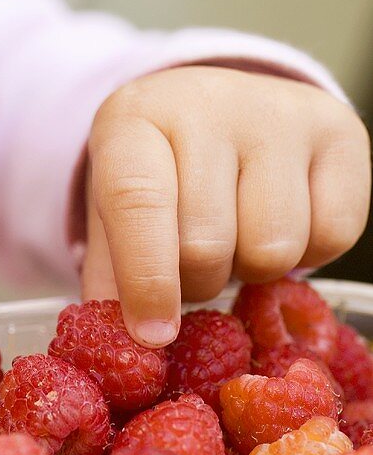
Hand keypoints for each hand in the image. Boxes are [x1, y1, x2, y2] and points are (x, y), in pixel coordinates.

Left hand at [83, 67, 370, 346]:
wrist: (222, 112)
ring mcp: (280, 113)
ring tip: (237, 237)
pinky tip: (283, 223)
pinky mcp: (341, 132)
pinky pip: (332, 237)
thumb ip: (113, 280)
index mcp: (134, 120)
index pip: (138, 202)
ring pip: (272, 248)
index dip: (146, 279)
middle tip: (193, 265)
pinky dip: (308, 255)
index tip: (153, 336)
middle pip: (206, 243)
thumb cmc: (161, 177)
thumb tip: (127, 350)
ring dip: (252, 270)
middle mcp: (208, 103)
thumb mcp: (116, 216)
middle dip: (197, 281)